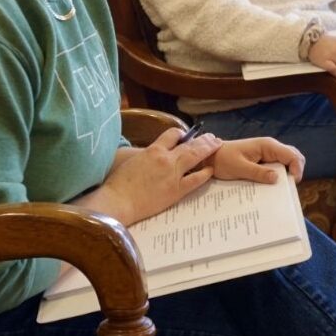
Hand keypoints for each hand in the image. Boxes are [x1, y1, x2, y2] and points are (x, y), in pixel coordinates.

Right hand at [98, 126, 220, 225]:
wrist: (119, 200)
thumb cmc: (118, 183)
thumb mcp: (131, 161)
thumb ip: (145, 156)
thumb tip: (150, 156)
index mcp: (152, 150)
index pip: (172, 134)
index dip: (181, 134)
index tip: (186, 136)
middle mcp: (166, 159)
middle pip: (189, 144)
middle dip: (202, 139)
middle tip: (212, 137)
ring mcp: (173, 174)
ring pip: (195, 157)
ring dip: (208, 149)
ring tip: (217, 145)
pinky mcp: (176, 190)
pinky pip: (195, 180)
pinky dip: (205, 174)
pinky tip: (211, 170)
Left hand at [209, 136, 304, 185]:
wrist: (210, 158)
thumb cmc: (222, 160)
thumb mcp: (239, 168)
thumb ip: (258, 173)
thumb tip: (277, 179)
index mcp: (267, 146)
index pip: (292, 155)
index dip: (297, 169)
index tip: (292, 183)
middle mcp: (270, 148)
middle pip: (293, 157)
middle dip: (295, 172)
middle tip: (288, 188)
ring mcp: (267, 155)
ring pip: (286, 163)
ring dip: (286, 175)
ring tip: (281, 189)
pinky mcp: (263, 162)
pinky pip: (276, 168)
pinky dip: (278, 177)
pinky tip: (273, 187)